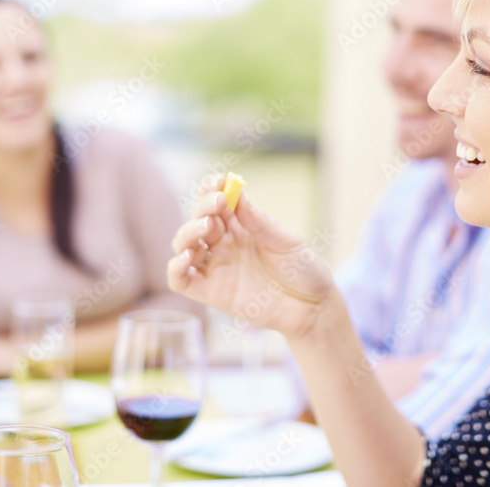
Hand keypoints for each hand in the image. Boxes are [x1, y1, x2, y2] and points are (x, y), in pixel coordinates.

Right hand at [168, 175, 337, 340]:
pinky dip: (176, 267)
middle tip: (218, 204)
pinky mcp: (211, 293)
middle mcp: (225, 245)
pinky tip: (187, 256)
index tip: (218, 181)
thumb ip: (259, 222)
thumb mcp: (286, 241)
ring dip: (187, 232)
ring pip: (184, 245)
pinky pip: (181, 280)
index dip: (211, 189)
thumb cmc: (304, 271)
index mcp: (243, 227)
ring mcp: (217, 268)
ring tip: (207, 227)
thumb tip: (236, 193)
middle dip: (202, 208)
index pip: (216, 203)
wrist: (313, 308)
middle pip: (198, 220)